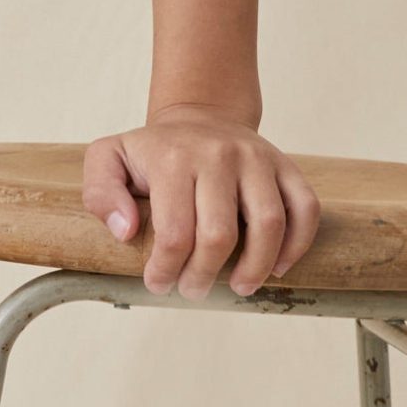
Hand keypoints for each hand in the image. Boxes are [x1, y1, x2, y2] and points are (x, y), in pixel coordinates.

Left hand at [82, 105, 320, 297]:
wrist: (199, 116)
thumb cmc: (152, 151)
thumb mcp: (107, 159)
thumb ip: (101, 193)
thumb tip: (126, 230)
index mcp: (174, 158)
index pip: (175, 232)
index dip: (166, 269)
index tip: (159, 284)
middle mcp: (219, 155)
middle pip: (220, 235)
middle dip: (204, 275)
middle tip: (192, 290)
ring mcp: (257, 159)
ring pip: (269, 224)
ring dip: (255, 268)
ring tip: (238, 287)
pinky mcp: (285, 166)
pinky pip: (305, 208)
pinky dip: (297, 243)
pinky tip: (278, 267)